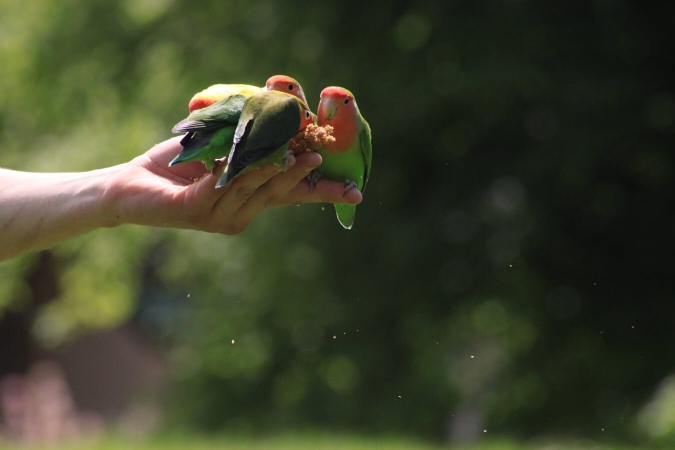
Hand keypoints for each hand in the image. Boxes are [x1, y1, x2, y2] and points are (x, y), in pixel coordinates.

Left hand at [108, 137, 362, 234]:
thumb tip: (280, 124)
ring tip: (299, 156)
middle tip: (322, 160)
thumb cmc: (175, 166)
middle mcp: (238, 215)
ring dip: (277, 171)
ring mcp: (219, 217)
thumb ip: (246, 148)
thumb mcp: (219, 151)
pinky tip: (250, 159)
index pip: (292, 197)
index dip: (322, 194)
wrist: (130, 185)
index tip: (356, 193)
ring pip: (255, 190)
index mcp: (247, 202)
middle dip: (303, 178)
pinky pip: (225, 186)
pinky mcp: (197, 211)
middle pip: (279, 193)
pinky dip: (239, 171)